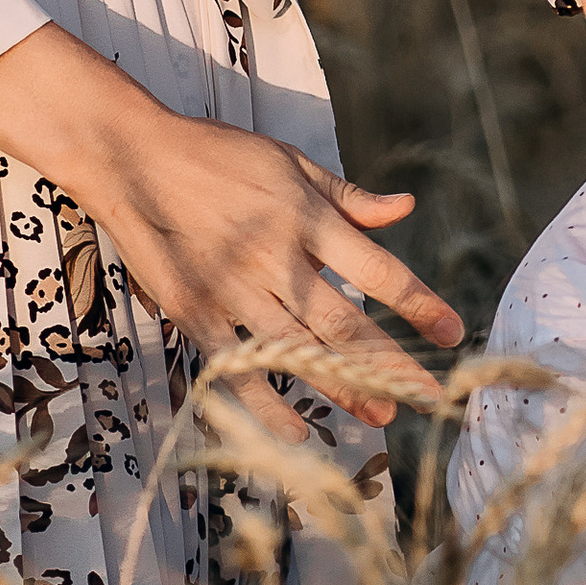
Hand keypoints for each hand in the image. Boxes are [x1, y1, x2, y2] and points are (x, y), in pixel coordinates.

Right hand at [0, 25, 462, 450]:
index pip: (378, 270)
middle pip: (346, 324)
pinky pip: (238, 367)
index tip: (453, 333)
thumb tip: (405, 209)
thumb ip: (348, 195)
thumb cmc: (217, 153)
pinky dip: (268, 403)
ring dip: (342, 389)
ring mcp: (234, 289)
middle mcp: (277, 258)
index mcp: (306, 217)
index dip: (419, 304)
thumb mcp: (289, 161)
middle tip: (431, 399)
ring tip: (379, 417)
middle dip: (392, 366)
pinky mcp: (195, 311)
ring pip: (298, 352)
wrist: (132, 156)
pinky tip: (298, 430)